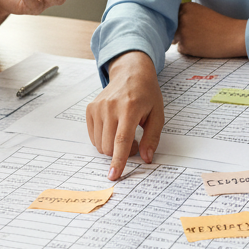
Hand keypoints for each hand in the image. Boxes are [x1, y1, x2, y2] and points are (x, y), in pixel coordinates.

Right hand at [86, 51, 163, 179]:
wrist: (131, 73)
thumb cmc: (147, 94)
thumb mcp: (157, 114)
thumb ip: (152, 138)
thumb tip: (146, 158)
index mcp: (129, 108)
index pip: (121, 140)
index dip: (118, 160)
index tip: (114, 175)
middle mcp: (110, 107)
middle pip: (109, 146)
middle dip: (120, 153)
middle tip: (135, 142)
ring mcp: (98, 107)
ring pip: (99, 144)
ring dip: (112, 147)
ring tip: (125, 133)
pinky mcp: (90, 109)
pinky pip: (93, 136)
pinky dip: (104, 139)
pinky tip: (114, 128)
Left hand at [174, 2, 247, 57]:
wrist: (233, 36)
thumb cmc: (219, 24)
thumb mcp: (201, 13)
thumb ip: (186, 15)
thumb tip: (169, 26)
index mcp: (186, 7)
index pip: (170, 15)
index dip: (177, 21)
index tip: (188, 25)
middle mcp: (181, 17)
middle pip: (170, 27)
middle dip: (178, 32)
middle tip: (196, 34)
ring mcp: (182, 31)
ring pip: (173, 39)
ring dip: (183, 41)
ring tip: (199, 40)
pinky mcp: (185, 45)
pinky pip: (180, 49)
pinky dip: (188, 50)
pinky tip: (201, 46)